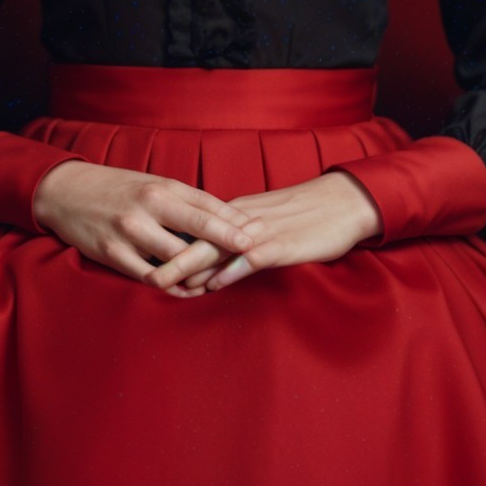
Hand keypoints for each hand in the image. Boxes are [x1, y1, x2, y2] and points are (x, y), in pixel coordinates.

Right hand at [30, 158, 256, 286]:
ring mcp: (130, 231)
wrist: (67, 191)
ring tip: (218, 281)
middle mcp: (148, 206)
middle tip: (253, 254)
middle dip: (227, 245)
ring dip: (199, 273)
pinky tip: (185, 291)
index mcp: (162, 186)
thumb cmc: (117, 187)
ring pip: (176, 259)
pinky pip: (150, 278)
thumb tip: (223, 218)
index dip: (235, 220)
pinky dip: (172, 287)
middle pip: (198, 230)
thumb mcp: (152, 183)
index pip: (207, 204)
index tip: (260, 230)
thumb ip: (184, 201)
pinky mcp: (112, 254)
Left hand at [150, 169, 382, 295]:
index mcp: (237, 213)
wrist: (343, 202)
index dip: (170, 248)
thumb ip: (237, 242)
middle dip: (169, 258)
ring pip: (219, 248)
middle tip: (142, 276)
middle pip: (198, 238)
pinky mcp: (283, 244)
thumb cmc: (304, 217)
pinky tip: (216, 283)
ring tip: (165, 282)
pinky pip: (252, 258)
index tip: (143, 262)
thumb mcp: (265, 226)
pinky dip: (232, 270)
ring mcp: (263, 231)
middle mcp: (244, 219)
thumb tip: (209, 267)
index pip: (196, 230)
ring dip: (191, 266)